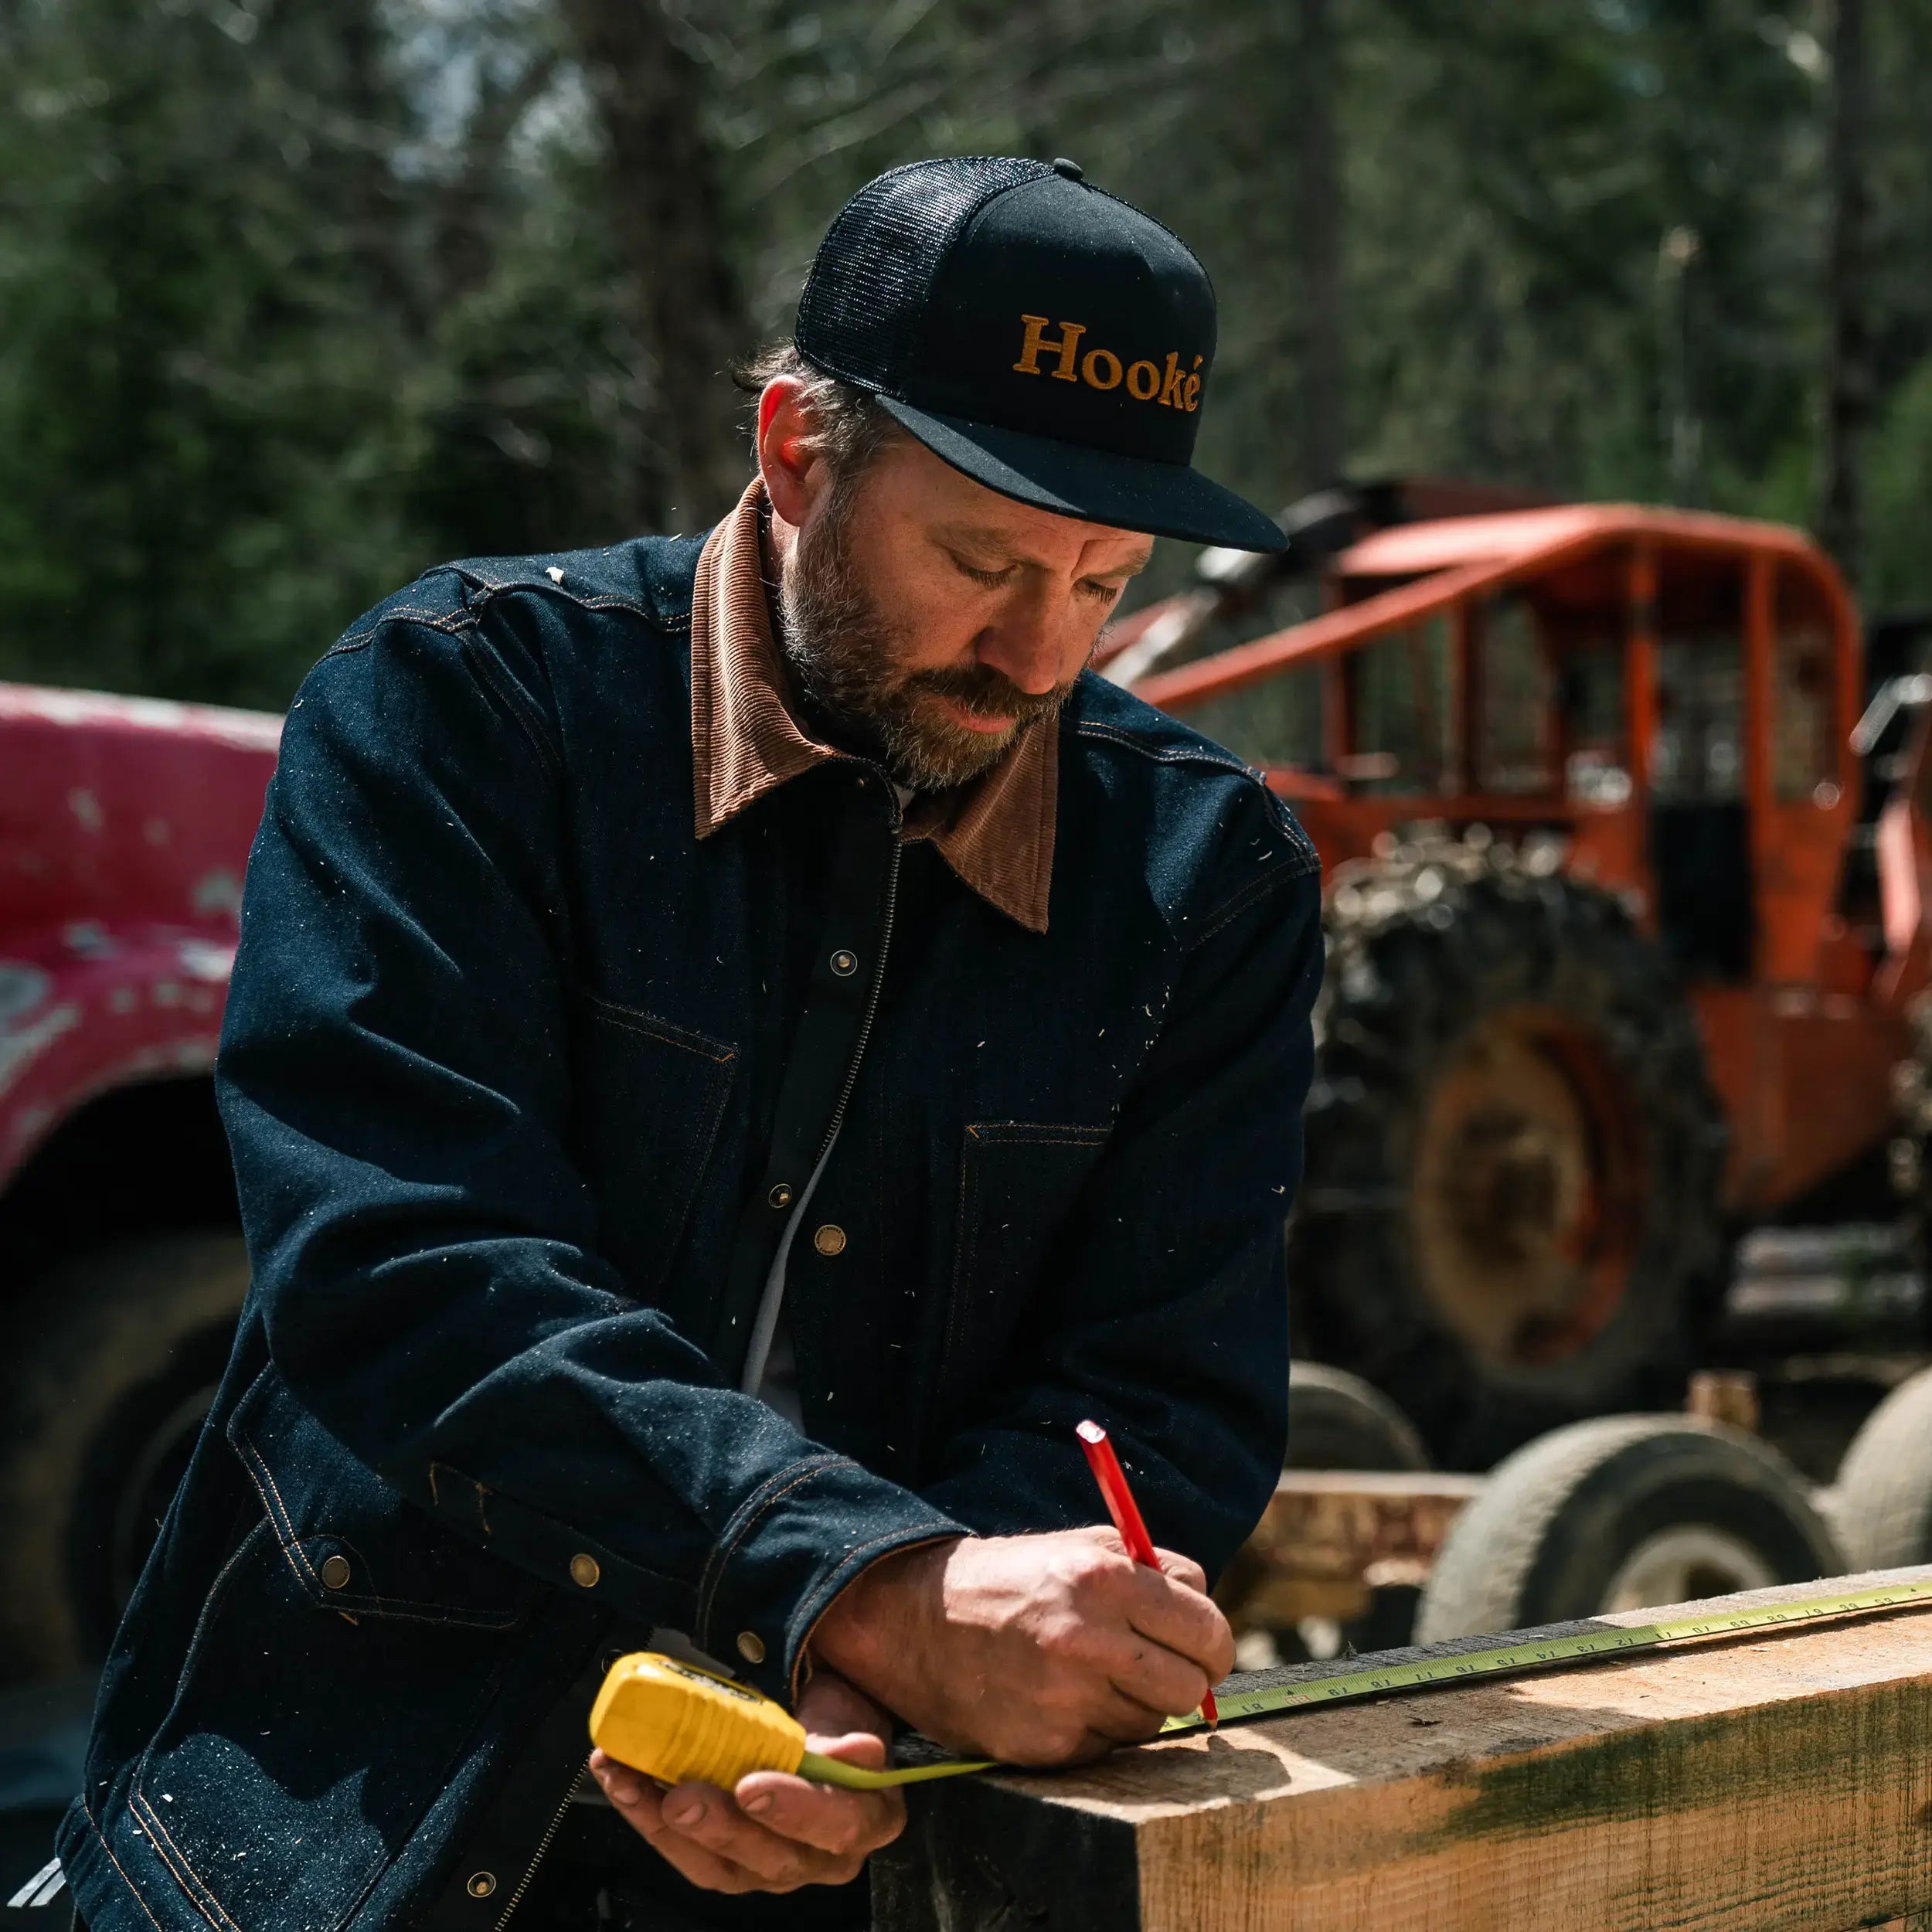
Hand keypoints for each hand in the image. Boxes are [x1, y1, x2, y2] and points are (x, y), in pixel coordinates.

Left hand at [588, 1669, 903, 1894]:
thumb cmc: (836, 1721)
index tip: (753, 1785)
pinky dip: (645, 1816)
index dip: (794, 1809)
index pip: (837, 1824)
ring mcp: (770, 1868)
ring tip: (630, 1783)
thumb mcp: (849, 1715)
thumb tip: (861, 1752)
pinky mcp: (727, 1867)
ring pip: (719, 1866)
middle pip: (772, 1857)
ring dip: (666, 1825)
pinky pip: (685, 1854)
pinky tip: (620, 1780)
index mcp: (867, 1820)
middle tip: (680, 1795)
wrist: (816, 1729)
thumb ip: (849, 1737)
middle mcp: (822, 1858)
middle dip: (720, 1827)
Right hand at [810, 1528, 1231, 1765]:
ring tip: (1091, 1674)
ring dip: (1135, 1704)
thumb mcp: (1083, 1547)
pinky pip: (1107, 1748)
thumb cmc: (1013, 1578)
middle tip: (1155, 1667)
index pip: (1208, 1630)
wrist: (917, 1621)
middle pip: (1190, 1687)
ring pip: (1151, 1723)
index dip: (1210, 1643)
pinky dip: (1095, 1727)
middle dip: (1183, 1678)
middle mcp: (1089, 1640)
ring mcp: (1065, 1699)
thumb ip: (1154, 1574)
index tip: (1199, 1646)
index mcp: (1105, 1579)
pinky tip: (1059, 1698)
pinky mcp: (1045, 1746)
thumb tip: (1207, 1614)